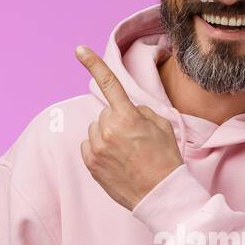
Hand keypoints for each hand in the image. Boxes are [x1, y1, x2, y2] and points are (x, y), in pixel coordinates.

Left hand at [75, 45, 183, 210]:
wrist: (160, 195)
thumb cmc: (165, 160)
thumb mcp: (162, 126)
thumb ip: (140, 111)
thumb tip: (126, 110)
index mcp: (127, 116)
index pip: (108, 83)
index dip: (93, 63)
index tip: (79, 50)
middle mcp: (107, 129)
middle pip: (105, 114)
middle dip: (117, 121)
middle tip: (135, 141)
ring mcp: (96, 147)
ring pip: (96, 130)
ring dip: (107, 136)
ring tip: (126, 154)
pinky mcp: (90, 163)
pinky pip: (89, 146)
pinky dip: (99, 149)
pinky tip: (116, 161)